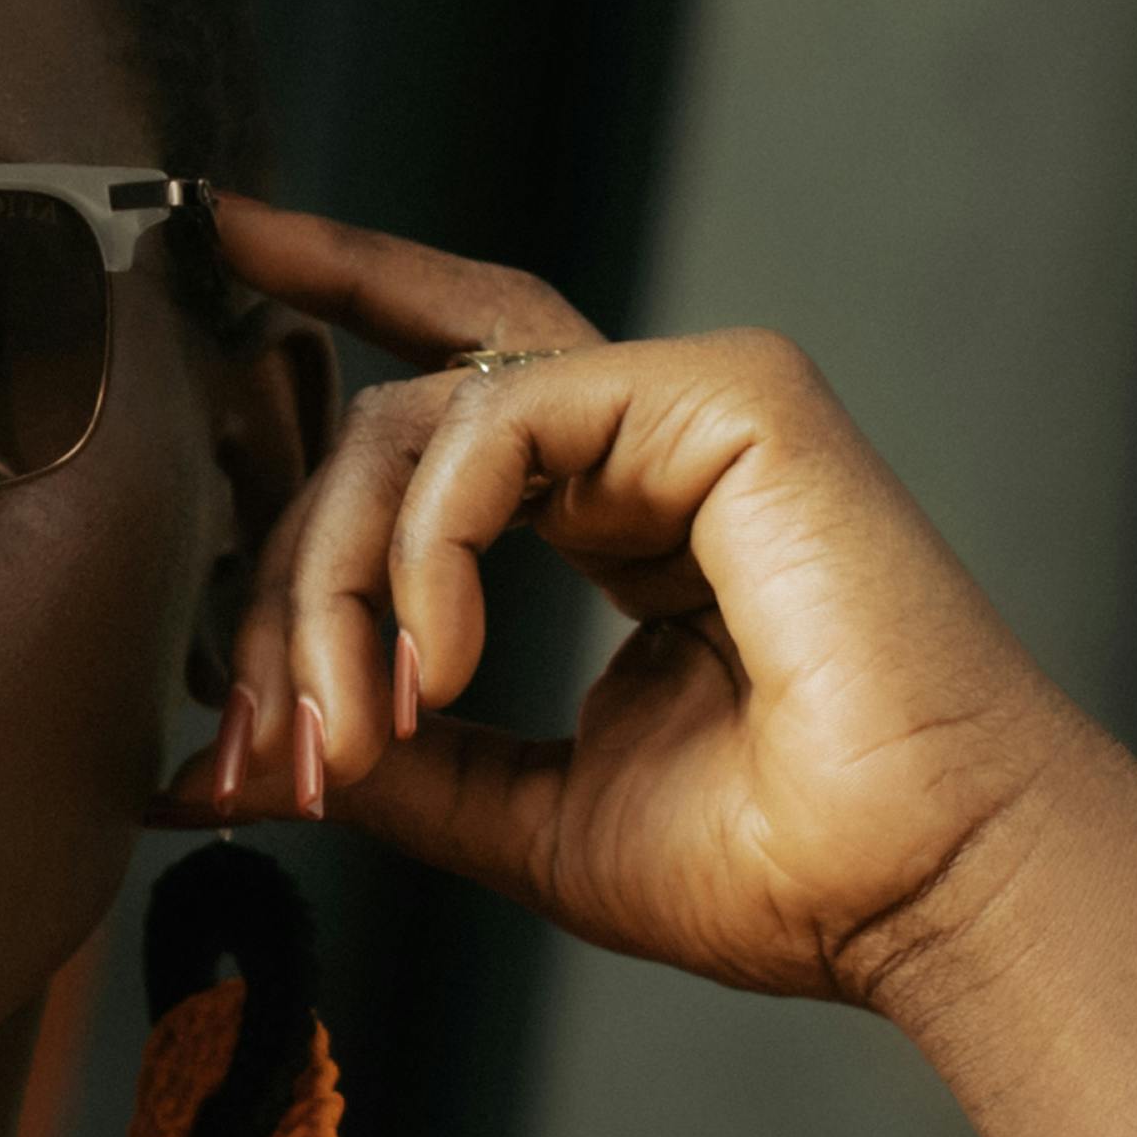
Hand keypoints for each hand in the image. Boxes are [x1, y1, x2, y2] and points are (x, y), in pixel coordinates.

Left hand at [173, 204, 1112, 1005]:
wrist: (920, 890)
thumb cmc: (773, 869)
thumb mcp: (520, 813)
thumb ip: (390, 761)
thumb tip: (224, 763)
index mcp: (619, 515)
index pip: (449, 380)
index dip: (334, 290)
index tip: (215, 246)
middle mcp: (649, 441)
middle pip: (391, 422)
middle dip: (288, 579)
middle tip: (260, 738)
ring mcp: (691, 402)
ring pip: (415, 422)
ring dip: (339, 586)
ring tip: (353, 728)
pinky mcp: (726, 392)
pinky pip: (495, 424)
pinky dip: (428, 547)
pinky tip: (442, 657)